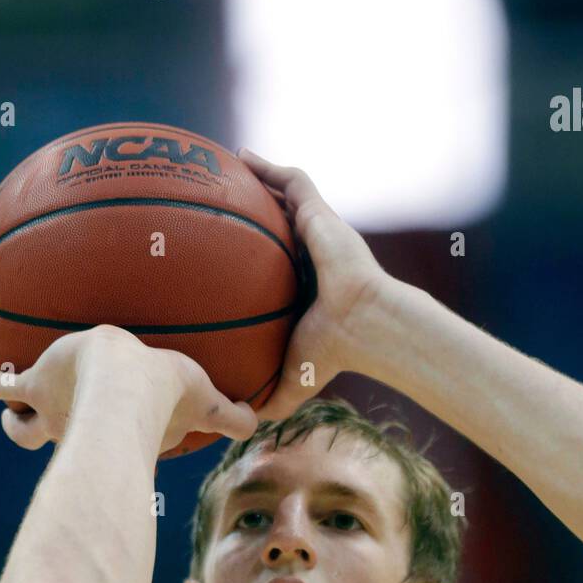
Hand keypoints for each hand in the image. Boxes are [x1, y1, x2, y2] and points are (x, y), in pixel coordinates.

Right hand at [0, 325, 257, 455]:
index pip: (109, 436)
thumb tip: (262, 423)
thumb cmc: (166, 391)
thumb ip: (230, 415)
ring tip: (4, 403)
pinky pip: (3, 387)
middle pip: (52, 437)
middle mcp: (81, 425)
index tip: (111, 445)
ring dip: (12, 416)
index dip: (110, 441)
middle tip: (37, 429)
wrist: (127, 380)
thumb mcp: (205, 397)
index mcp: (114, 428)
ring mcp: (53, 405)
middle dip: (42, 434)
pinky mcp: (37, 384)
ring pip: (19, 420)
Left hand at [238, 149, 387, 418]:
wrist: (365, 326)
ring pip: (286, 198)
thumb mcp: (291, 380)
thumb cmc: (333, 355)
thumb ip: (269, 400)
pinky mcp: (323, 215)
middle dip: (254, 212)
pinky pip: (294, 183)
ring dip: (260, 181)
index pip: (276, 268)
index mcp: (304, 289)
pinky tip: (241, 157)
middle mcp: (311, 257)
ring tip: (226, 166)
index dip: (253, 260)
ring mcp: (319, 233)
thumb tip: (241, 425)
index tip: (225, 257)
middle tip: (217, 205)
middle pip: (279, 226)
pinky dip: (269, 169)